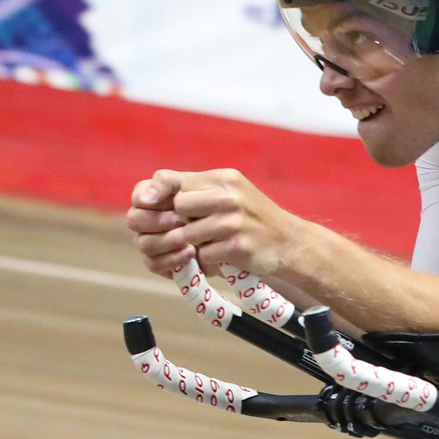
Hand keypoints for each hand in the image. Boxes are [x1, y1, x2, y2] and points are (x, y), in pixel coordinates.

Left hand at [125, 169, 299, 278]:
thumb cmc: (255, 219)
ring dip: (197, 243)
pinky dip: (210, 260)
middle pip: (179, 208)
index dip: (169, 199)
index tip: (165, 208)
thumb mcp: (232, 192)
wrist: (292, 244)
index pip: (177, 184)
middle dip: (184, 221)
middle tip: (200, 229)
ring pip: (188, 234)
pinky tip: (226, 256)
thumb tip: (146, 194)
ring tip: (216, 243)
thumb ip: (196, 188)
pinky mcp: (237, 247)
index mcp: (225, 178)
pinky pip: (204, 255)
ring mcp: (234, 222)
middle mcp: (229, 196)